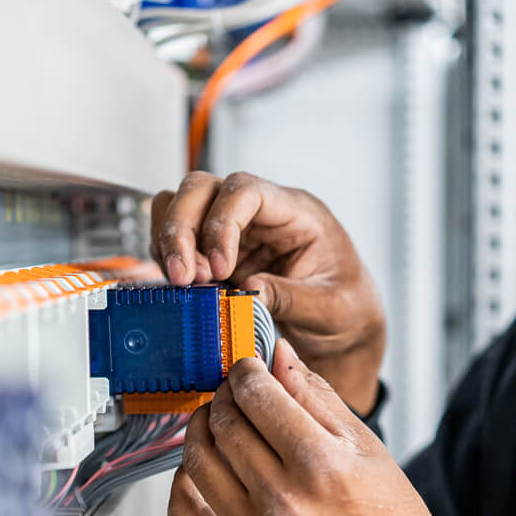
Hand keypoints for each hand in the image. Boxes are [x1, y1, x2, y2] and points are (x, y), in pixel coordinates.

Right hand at [151, 171, 385, 414]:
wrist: (343, 327)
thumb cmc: (346, 308)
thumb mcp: (330, 309)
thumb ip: (290, 298)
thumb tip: (247, 291)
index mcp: (297, 213)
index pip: (246, 191)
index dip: (222, 223)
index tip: (220, 269)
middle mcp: (262, 213)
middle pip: (202, 188)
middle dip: (182, 229)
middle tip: (183, 278)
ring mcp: (237, 230)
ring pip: (182, 205)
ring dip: (171, 242)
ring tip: (185, 284)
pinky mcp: (218, 253)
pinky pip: (179, 238)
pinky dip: (169, 259)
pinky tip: (185, 289)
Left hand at [167, 339, 465, 515]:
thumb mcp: (365, 446)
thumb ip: (316, 397)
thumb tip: (279, 356)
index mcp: (320, 465)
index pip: (258, 396)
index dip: (246, 371)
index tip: (248, 368)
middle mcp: (283, 501)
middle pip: (225, 424)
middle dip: (224, 396)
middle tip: (234, 392)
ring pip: (197, 461)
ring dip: (200, 429)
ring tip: (216, 422)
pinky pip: (184, 514)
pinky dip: (183, 482)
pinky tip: (201, 468)